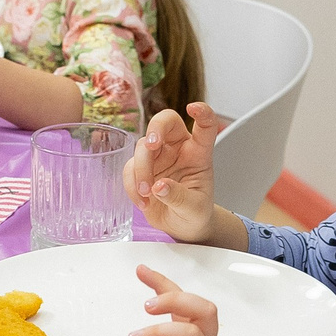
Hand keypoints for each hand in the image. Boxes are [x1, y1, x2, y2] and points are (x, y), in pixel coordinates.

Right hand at [126, 103, 224, 243]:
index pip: (205, 126)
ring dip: (141, 170)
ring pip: (142, 147)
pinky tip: (143, 202)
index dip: (202, 113)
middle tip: (151, 146)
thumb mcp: (194, 209)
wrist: (182, 227)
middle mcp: (178, 148)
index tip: (193, 108)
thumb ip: (179, 197)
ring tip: (147, 195)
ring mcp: (158, 156)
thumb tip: (159, 186)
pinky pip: (129, 167)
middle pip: (165, 121)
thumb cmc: (195, 213)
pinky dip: (131, 185)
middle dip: (155, 129)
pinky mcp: (141, 168)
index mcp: (198, 153)